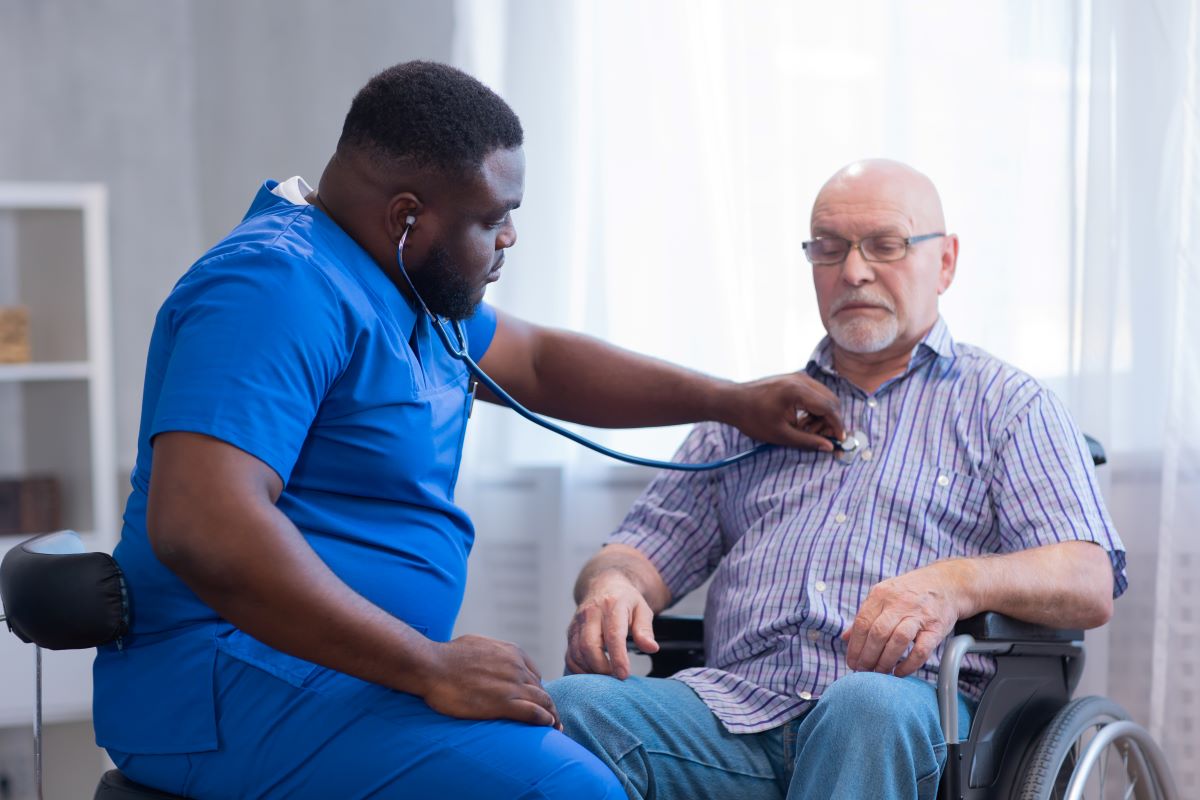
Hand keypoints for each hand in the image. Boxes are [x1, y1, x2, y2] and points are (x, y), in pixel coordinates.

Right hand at [420, 634, 560, 727]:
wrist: (432, 666)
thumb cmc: (448, 656)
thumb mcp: (478, 644)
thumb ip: (492, 653)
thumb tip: (490, 658)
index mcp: (512, 653)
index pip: (534, 674)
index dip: (538, 690)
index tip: (538, 701)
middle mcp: (517, 667)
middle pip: (541, 689)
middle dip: (548, 704)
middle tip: (553, 718)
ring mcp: (512, 684)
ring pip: (543, 701)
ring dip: (552, 715)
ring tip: (555, 726)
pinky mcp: (504, 703)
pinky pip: (534, 713)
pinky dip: (544, 720)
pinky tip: (548, 726)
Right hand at [565, 573, 657, 679]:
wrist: (603, 586)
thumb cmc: (625, 600)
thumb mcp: (642, 609)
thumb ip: (645, 630)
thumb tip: (651, 648)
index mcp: (612, 605)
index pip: (613, 635)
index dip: (618, 657)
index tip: (624, 674)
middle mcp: (591, 613)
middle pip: (589, 645)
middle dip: (601, 667)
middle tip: (615, 678)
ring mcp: (577, 623)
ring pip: (576, 652)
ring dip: (590, 670)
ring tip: (606, 677)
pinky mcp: (570, 632)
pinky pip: (569, 655)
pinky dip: (579, 669)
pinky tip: (592, 673)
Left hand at [720, 372, 844, 451]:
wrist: (732, 401)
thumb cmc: (752, 418)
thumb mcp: (781, 435)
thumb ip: (808, 441)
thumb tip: (830, 447)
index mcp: (799, 391)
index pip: (829, 408)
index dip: (837, 426)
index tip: (840, 441)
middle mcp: (802, 379)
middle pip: (830, 400)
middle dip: (829, 421)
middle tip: (816, 437)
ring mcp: (798, 377)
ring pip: (824, 397)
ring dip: (821, 415)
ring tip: (803, 429)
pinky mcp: (794, 379)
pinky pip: (814, 393)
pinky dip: (813, 408)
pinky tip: (800, 420)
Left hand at [841, 562, 967, 676]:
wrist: (946, 583)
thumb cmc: (910, 593)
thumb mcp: (884, 596)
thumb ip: (865, 616)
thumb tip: (845, 638)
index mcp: (881, 594)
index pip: (862, 623)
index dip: (855, 646)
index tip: (852, 662)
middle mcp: (899, 602)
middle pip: (878, 633)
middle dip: (867, 657)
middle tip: (863, 671)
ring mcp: (919, 614)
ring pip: (898, 640)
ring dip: (885, 661)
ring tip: (879, 673)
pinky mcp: (936, 627)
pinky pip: (921, 649)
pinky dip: (909, 664)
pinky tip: (899, 672)